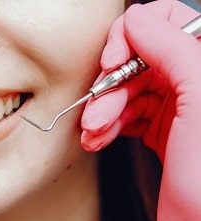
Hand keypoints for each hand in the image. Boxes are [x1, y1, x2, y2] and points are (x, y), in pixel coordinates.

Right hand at [81, 0, 200, 220]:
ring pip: (131, 87)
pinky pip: (129, 113)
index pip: (172, 23)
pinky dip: (109, 123)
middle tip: (98, 110)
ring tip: (94, 132)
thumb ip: (173, 52)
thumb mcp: (197, 107)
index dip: (136, 36)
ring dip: (105, 107)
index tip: (114, 61)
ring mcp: (185, 109)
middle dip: (112, 83)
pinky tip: (98, 138)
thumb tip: (138, 18)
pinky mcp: (167, 133)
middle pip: (144, 57)